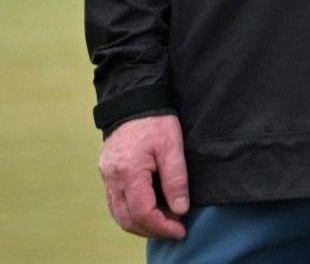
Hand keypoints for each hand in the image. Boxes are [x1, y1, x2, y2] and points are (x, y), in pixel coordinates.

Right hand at [98, 114, 188, 239]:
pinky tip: (150, 210)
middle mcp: (113, 179)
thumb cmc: (156, 122)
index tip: (181, 229)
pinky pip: (116, 203)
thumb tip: (180, 209)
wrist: (132, 102)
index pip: (143, 212)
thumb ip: (176, 179)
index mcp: (129, 173)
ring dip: (140, 224)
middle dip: (151, 230)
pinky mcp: (107, 174)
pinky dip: (131, 213)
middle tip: (175, 230)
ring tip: (165, 223)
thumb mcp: (172, 147)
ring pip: (118, 214)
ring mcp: (107, 177)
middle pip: (127, 219)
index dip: (162, 226)